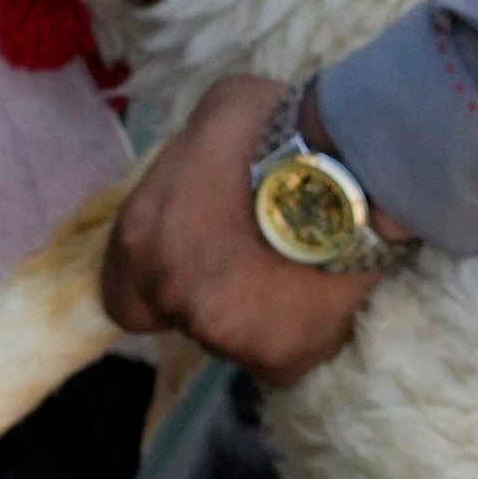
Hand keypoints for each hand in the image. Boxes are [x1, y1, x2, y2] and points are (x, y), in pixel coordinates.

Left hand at [102, 71, 374, 380]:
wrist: (353, 165)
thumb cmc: (278, 128)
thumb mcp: (210, 122)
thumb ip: (188, 169)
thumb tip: (200, 179)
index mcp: (142, 239)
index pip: (124, 299)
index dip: (159, 285)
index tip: (197, 268)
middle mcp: (173, 295)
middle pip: (187, 318)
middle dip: (218, 294)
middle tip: (262, 260)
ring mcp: (224, 334)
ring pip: (237, 339)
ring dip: (261, 314)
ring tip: (302, 270)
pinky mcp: (278, 357)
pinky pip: (285, 355)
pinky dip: (304, 331)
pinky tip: (325, 293)